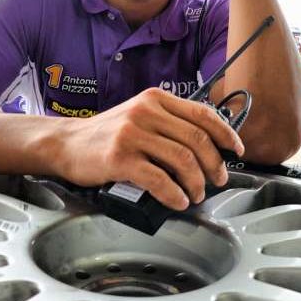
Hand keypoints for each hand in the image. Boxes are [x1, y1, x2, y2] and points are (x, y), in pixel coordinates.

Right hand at [58, 88, 244, 210]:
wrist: (65, 144)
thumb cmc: (105, 135)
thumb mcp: (139, 117)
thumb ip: (168, 124)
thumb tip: (208, 146)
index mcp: (155, 99)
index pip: (202, 113)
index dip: (225, 134)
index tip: (236, 151)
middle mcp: (145, 112)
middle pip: (197, 139)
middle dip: (214, 165)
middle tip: (217, 181)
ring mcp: (132, 134)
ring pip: (182, 160)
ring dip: (196, 183)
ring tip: (196, 194)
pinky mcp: (120, 158)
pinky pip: (159, 179)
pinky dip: (174, 194)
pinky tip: (178, 201)